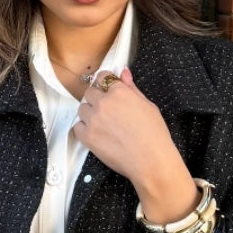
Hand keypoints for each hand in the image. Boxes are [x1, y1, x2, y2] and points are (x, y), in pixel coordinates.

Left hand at [73, 68, 198, 222]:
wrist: (151, 161)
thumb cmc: (154, 133)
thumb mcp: (148, 105)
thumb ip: (132, 87)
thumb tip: (123, 72)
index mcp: (119, 92)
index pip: (102, 77)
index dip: (104, 83)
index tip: (107, 90)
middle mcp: (103, 102)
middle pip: (89, 92)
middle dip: (97, 98)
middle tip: (107, 110)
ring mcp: (93, 120)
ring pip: (82, 109)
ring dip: (90, 113)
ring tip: (103, 124)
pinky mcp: (87, 137)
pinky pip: (77, 127)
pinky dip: (84, 129)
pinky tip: (96, 134)